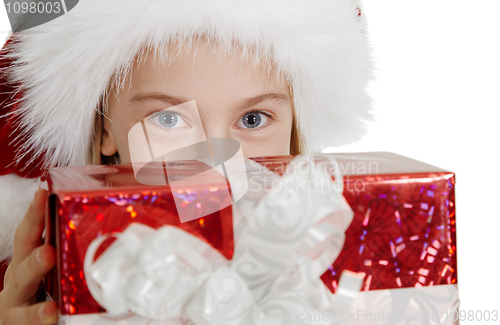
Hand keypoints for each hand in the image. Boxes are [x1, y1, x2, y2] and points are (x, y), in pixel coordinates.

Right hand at [0, 189, 57, 323]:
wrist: (15, 323)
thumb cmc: (36, 294)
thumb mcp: (49, 270)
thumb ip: (68, 252)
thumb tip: (104, 227)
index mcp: (25, 261)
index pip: (29, 234)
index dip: (34, 214)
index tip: (42, 194)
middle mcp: (17, 279)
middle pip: (22, 260)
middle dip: (34, 252)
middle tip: (48, 247)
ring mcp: (14, 303)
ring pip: (21, 287)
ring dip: (33, 274)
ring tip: (45, 262)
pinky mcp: (18, 321)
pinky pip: (25, 319)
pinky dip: (37, 316)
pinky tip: (49, 313)